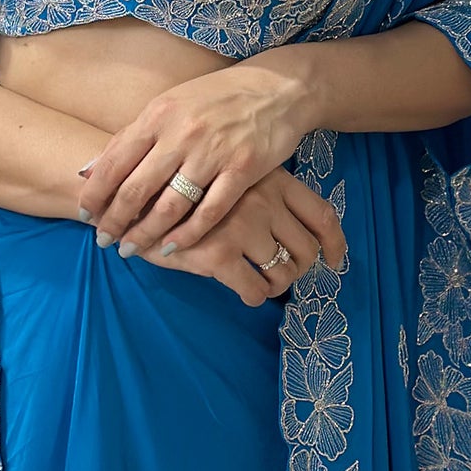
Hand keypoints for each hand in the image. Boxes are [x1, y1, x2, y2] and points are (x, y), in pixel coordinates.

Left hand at [75, 52, 320, 256]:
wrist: (276, 88)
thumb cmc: (215, 98)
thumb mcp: (169, 105)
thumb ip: (132, 136)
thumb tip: (90, 170)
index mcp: (159, 115)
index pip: (115, 161)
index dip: (96, 193)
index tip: (84, 214)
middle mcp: (182, 133)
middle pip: (137, 188)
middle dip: (115, 220)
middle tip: (103, 240)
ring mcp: (213, 152)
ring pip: (170, 206)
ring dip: (145, 233)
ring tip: (131, 248)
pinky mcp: (243, 170)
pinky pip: (209, 212)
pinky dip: (186, 236)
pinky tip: (170, 249)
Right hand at [133, 166, 346, 305]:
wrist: (134, 189)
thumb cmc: (186, 184)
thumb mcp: (231, 174)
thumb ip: (262, 191)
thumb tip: (296, 227)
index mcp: (271, 178)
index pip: (322, 214)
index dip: (334, 243)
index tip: (336, 261)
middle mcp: (262, 200)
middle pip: (307, 249)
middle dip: (298, 269)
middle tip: (282, 274)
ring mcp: (241, 226)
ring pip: (283, 272)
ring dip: (276, 285)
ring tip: (262, 283)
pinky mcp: (217, 253)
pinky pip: (254, 289)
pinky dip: (254, 296)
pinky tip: (244, 291)